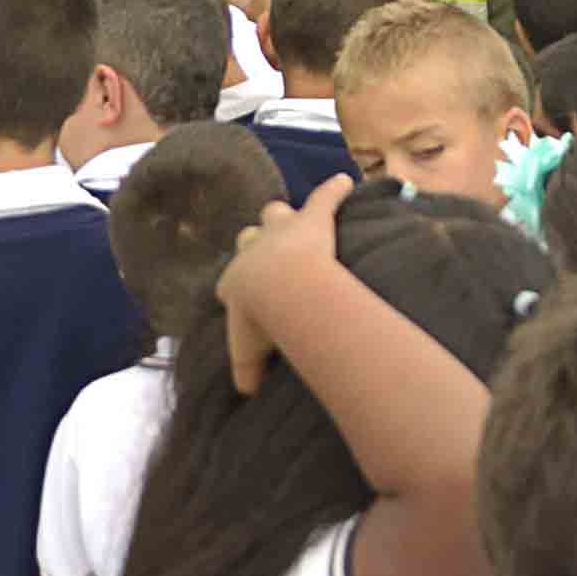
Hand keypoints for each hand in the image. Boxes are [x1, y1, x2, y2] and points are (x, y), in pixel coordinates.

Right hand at [227, 176, 349, 396]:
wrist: (281, 287)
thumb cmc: (262, 321)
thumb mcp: (248, 354)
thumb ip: (248, 373)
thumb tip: (247, 394)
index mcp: (235, 279)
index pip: (231, 279)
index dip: (237, 284)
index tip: (244, 294)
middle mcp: (253, 248)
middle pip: (248, 235)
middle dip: (255, 241)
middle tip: (264, 249)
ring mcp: (283, 230)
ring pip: (274, 213)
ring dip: (282, 216)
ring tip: (291, 216)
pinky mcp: (312, 218)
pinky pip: (323, 197)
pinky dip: (334, 189)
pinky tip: (345, 181)